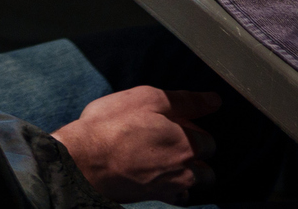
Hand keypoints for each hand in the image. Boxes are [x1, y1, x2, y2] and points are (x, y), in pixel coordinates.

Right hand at [50, 86, 219, 203]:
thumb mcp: (147, 98)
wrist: (83, 160)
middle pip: (206, 168)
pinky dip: (173, 189)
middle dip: (195, 155)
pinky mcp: (154, 198)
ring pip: (192, 184)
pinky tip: (156, 175)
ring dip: (186, 173)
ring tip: (163, 158)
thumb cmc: (113, 125)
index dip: (192, 129)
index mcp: (187, 144)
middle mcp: (185, 171)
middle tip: (170, 140)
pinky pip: (176, 197)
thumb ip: (185, 101)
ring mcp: (170, 188)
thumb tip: (214, 100)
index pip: (208, 141)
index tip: (174, 123)